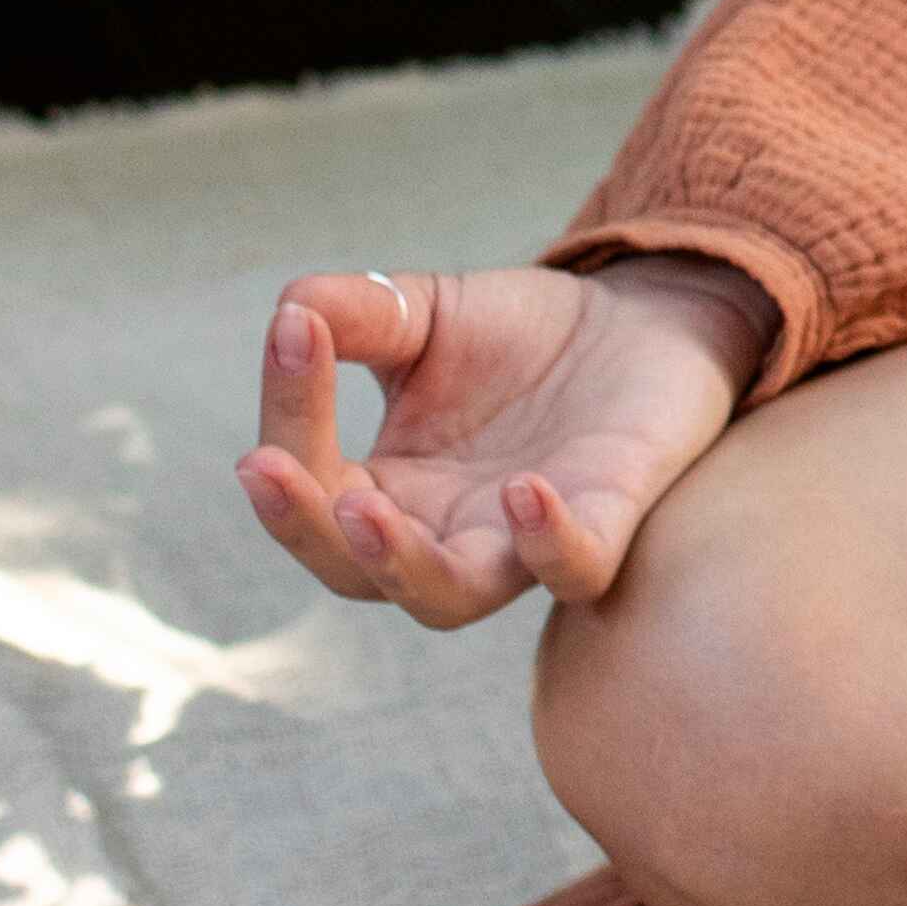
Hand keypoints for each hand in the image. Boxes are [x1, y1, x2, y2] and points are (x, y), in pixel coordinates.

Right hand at [238, 253, 773, 622]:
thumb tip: (291, 308)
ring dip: (398, 562)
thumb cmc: (523, 335)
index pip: (313, 484)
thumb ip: (359, 314)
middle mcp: (447, 533)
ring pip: (448, 597)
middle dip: (303, 526)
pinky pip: (578, 566)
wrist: (642, 320)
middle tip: (264, 466)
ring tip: (358, 505)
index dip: (290, 417)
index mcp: (390, 491)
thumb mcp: (425, 312)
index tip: (294, 332)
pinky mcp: (608, 520)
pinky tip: (523, 492)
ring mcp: (524, 540)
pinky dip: (548, 542)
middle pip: (353, 572)